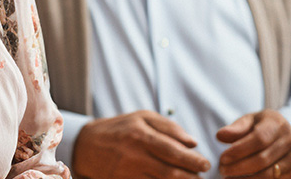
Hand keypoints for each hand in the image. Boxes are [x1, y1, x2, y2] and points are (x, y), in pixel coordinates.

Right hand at [73, 110, 210, 178]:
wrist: (85, 146)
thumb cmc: (117, 129)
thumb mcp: (140, 118)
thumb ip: (168, 127)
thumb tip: (193, 143)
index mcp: (140, 135)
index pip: (173, 151)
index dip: (193, 161)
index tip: (205, 164)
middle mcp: (134, 155)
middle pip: (171, 172)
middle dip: (191, 177)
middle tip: (202, 176)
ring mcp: (128, 172)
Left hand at [217, 110, 290, 177]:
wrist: (281, 133)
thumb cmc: (259, 126)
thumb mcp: (248, 121)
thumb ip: (235, 128)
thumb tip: (219, 136)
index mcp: (277, 125)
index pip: (259, 139)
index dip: (239, 150)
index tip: (222, 158)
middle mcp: (289, 142)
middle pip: (263, 159)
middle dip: (239, 167)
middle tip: (222, 170)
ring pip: (270, 174)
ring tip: (229, 178)